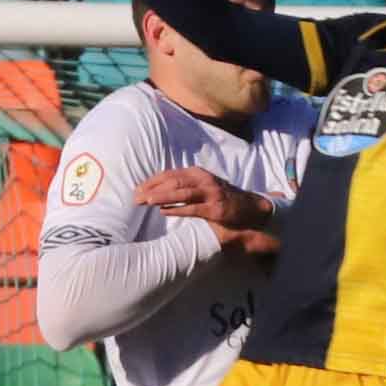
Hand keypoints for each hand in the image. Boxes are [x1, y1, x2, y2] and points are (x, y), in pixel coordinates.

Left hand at [136, 167, 277, 257]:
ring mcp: (210, 193)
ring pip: (182, 193)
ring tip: (147, 201)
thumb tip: (158, 193)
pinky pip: (193, 209)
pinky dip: (178, 209)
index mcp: (197, 173)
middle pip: (173, 181)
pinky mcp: (215, 208)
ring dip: (163, 197)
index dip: (152, 181)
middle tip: (136, 197)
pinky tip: (164, 212)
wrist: (250, 207)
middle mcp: (203, 180)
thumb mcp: (202, 188)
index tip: (137, 189)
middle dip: (153, 189)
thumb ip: (183, 188)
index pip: (170, 174)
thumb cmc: (221, 198)